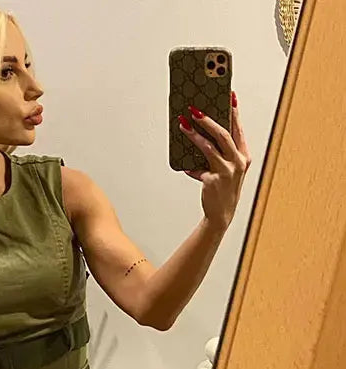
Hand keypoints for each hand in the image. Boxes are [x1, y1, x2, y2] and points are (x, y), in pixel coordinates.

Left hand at [180, 92, 251, 232]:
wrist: (222, 214)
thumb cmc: (224, 188)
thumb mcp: (227, 168)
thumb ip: (220, 153)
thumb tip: (203, 133)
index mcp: (243, 156)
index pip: (238, 128)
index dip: (233, 111)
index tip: (228, 95)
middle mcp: (238, 162)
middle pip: (223, 134)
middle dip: (208, 120)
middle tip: (195, 109)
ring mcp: (226, 171)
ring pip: (209, 147)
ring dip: (194, 135)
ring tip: (183, 124)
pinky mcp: (213, 181)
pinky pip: (197, 169)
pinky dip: (190, 167)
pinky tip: (184, 165)